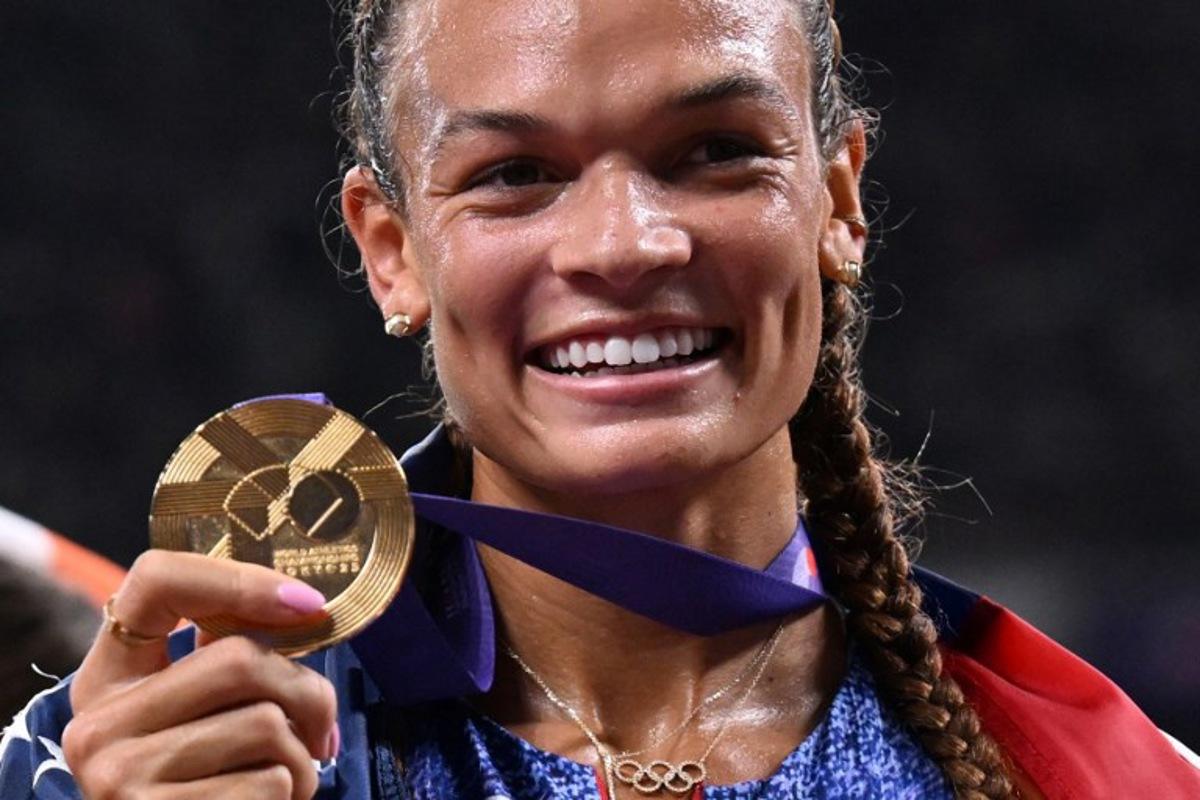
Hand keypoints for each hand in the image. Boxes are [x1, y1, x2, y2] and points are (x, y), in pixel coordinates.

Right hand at [62, 551, 338, 799]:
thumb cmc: (205, 783)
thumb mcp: (194, 715)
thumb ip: (225, 663)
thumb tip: (301, 608)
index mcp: (107, 679)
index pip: (156, 580)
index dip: (240, 579)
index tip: (307, 602)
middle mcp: (98, 724)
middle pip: (238, 659)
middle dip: (307, 691)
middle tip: (323, 726)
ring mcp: (120, 777)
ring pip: (267, 723)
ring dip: (305, 755)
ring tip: (293, 775)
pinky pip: (270, 782)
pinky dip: (294, 792)